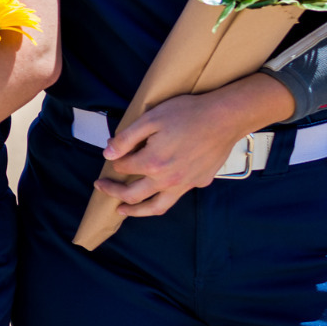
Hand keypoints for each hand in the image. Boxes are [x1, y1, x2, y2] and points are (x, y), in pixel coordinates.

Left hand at [97, 74, 293, 216]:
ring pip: (156, 206)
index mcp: (152, 163)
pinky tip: (160, 191)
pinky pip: (178, 195)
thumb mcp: (150, 119)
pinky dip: (164, 197)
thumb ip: (126, 138)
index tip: (110, 157)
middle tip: (101, 188)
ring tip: (123, 211)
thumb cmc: (187, 113)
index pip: (123, 168)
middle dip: (113, 193)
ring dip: (136, 211)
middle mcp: (167, 180)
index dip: (113, 162)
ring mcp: (185, 184)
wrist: (225, 117)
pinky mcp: (200, 182)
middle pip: (133, 194)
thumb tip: (108, 154)